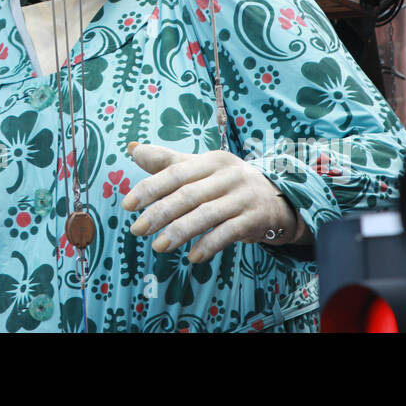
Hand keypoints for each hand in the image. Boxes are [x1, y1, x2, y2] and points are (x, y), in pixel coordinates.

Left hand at [121, 143, 300, 262]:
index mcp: (210, 160)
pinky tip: (193, 257)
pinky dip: (210, 244)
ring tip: (159, 246)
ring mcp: (242, 197)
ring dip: (180, 231)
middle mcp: (227, 175)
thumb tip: (133, 148)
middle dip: (160, 213)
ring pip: (206, 214)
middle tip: (137, 229)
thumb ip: (167, 162)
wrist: (278, 198)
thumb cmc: (227, 183)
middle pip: (188, 194)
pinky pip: (229, 232)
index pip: (174, 173)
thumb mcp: (201, 169)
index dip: (150, 188)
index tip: (127, 205)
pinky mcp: (255, 218)